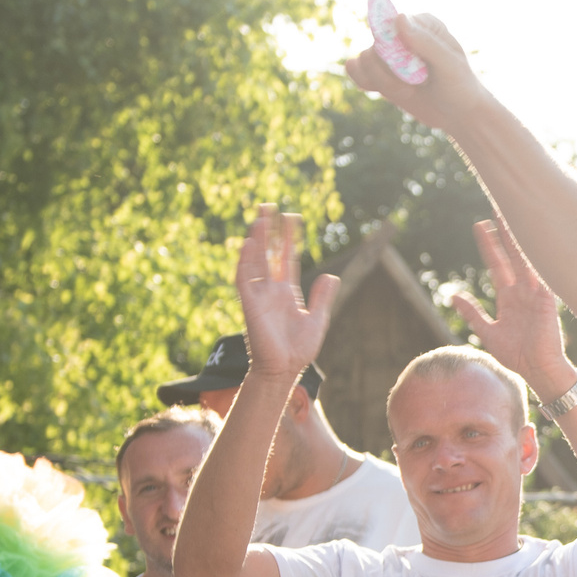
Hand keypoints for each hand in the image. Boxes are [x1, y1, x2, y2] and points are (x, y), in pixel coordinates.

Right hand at [234, 205, 341, 379]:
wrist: (285, 370)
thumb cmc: (299, 350)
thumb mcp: (317, 320)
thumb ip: (323, 297)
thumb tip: (332, 277)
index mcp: (286, 292)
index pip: (287, 258)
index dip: (289, 238)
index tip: (292, 217)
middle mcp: (271, 290)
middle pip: (268, 254)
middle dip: (269, 231)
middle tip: (268, 206)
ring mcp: (259, 296)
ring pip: (255, 261)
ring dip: (257, 240)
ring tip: (260, 218)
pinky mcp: (250, 306)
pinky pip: (244, 280)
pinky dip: (245, 262)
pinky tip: (248, 244)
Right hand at [345, 10, 493, 132]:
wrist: (459, 115)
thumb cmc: (461, 87)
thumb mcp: (450, 66)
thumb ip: (425, 42)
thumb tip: (398, 18)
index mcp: (422, 23)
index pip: (390, 24)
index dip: (392, 49)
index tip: (409, 68)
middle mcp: (403, 33)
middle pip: (374, 45)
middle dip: (389, 71)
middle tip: (412, 85)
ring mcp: (390, 53)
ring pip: (364, 61)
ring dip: (382, 81)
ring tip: (407, 92)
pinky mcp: (381, 72)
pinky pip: (357, 71)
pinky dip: (365, 82)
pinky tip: (385, 91)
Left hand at [448, 218, 574, 400]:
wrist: (538, 370)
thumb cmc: (517, 356)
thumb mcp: (488, 333)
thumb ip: (472, 314)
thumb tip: (453, 296)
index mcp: (509, 298)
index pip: (497, 264)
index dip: (488, 246)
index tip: (479, 227)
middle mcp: (522, 291)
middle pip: (511, 255)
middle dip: (503, 233)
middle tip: (495, 209)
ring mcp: (535, 292)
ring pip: (524, 258)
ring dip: (516, 238)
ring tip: (508, 215)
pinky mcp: (546, 298)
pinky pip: (539, 272)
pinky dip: (534, 256)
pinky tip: (528, 238)